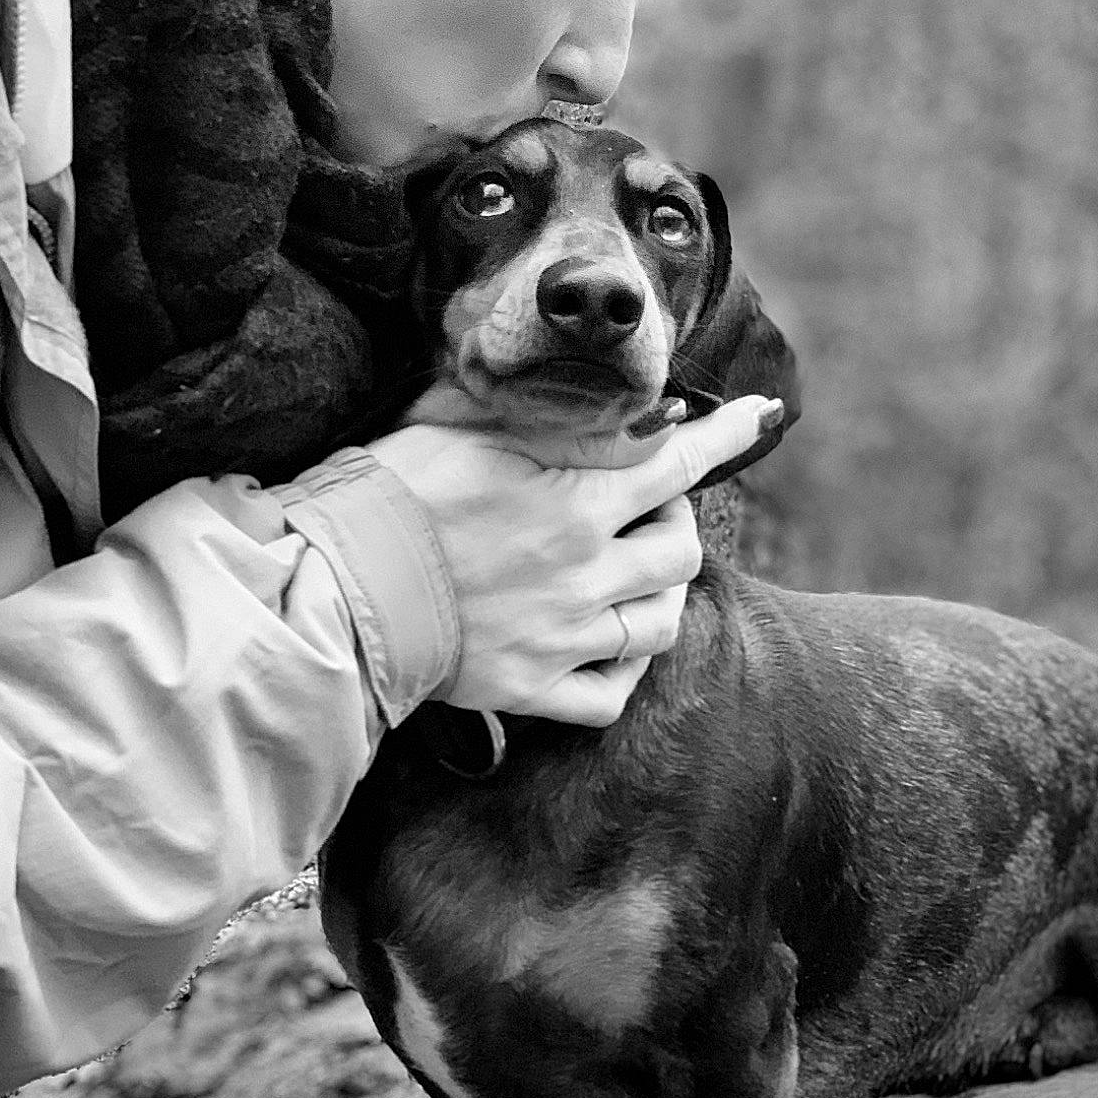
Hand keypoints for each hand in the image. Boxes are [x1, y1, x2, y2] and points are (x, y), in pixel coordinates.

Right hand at [365, 394, 782, 725]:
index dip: (726, 437)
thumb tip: (605, 401)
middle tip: (649, 510)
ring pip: (662, 625)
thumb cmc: (394, 490)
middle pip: (683, 551)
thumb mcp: (468, 425)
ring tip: (632, 575)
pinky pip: (611, 696)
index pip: (675, 460)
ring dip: (661, 595)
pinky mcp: (532, 689)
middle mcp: (582, 570)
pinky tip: (604, 646)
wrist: (337, 585)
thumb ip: (546, 416)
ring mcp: (562, 636)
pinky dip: (621, 672)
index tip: (761, 418)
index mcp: (571, 499)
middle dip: (678, 524)